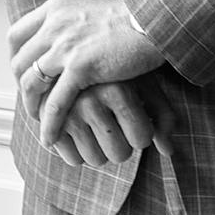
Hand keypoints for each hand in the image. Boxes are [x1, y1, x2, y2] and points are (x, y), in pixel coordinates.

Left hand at [9, 0, 165, 146]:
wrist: (153, 17)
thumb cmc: (130, 18)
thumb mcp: (89, 11)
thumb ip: (71, 22)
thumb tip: (62, 36)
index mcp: (55, 9)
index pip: (16, 35)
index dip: (15, 59)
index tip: (22, 75)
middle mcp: (54, 24)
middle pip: (19, 60)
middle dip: (20, 85)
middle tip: (30, 101)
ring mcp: (65, 46)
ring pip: (31, 83)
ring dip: (30, 106)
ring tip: (38, 121)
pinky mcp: (81, 67)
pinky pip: (55, 102)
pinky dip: (50, 123)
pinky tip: (50, 138)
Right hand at [48, 80, 172, 167]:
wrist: (78, 54)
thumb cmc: (120, 73)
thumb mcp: (145, 86)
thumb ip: (162, 117)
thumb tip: (168, 151)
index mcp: (117, 88)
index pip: (142, 138)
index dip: (142, 134)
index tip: (136, 117)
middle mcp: (89, 98)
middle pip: (119, 154)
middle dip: (121, 144)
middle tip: (116, 124)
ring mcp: (66, 110)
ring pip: (96, 160)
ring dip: (100, 150)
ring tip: (98, 127)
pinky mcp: (46, 121)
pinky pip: (73, 159)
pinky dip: (79, 152)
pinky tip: (80, 132)